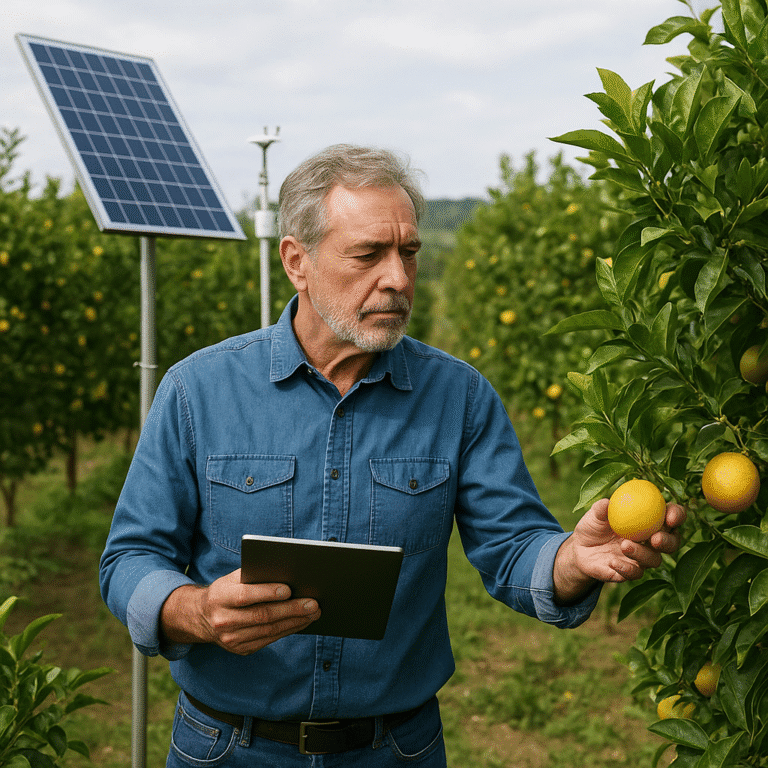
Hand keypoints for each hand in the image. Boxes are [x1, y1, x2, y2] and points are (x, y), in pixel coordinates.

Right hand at [160, 569, 320, 654]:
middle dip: (291, 610)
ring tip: (313, 613)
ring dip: (295, 622)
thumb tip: (286, 573)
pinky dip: (287, 630)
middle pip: (261, 616)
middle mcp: (223, 621)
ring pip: (268, 631)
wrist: (201, 617)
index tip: (288, 589)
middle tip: (313, 603)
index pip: (245, 596)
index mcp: (219, 597)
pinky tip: (301, 622)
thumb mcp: (231, 578)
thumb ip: (253, 575)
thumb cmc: (225, 590)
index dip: (266, 592)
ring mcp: (231, 639)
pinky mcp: (240, 649)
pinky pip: (268, 640)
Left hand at [553, 498, 685, 602]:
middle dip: (668, 540)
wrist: (579, 549)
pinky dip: (626, 568)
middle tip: (656, 539)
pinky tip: (613, 561)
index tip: (670, 517)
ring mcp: (643, 558)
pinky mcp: (632, 572)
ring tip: (624, 545)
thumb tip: (607, 502)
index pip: (671, 516)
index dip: (677, 515)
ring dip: (642, 553)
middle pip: (672, 542)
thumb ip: (601, 509)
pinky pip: (635, 573)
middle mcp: (651, 540)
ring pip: (654, 559)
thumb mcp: (594, 515)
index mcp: (649, 520)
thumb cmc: (593, 526)